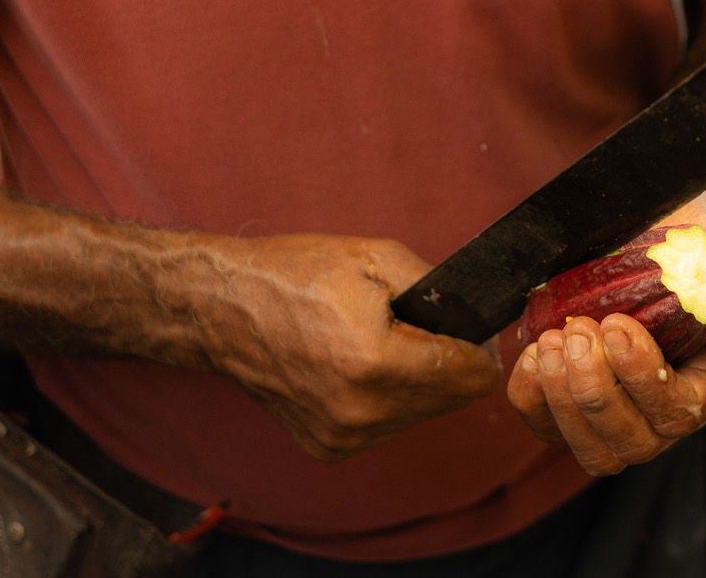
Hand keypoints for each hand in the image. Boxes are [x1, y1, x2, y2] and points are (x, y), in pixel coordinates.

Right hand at [205, 234, 502, 461]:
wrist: (225, 310)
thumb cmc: (298, 274)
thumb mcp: (378, 257)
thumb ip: (441, 290)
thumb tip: (480, 318)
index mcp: (376, 363)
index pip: (473, 378)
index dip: (479, 347)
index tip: (467, 327)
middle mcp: (361, 412)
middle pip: (452, 399)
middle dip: (449, 362)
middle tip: (421, 327)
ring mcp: (343, 436)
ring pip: (421, 414)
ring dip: (418, 382)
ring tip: (381, 342)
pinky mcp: (329, 448)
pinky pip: (388, 425)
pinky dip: (386, 398)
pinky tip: (357, 366)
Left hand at [505, 187, 705, 475]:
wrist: (661, 202)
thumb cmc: (703, 239)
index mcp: (705, 385)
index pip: (674, 412)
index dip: (640, 377)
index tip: (616, 324)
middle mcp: (658, 406)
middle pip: (629, 443)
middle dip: (597, 391)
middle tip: (580, 329)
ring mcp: (611, 401)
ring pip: (587, 443)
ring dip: (563, 399)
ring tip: (555, 339)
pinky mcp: (568, 388)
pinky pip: (544, 422)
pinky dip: (532, 396)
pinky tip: (535, 352)